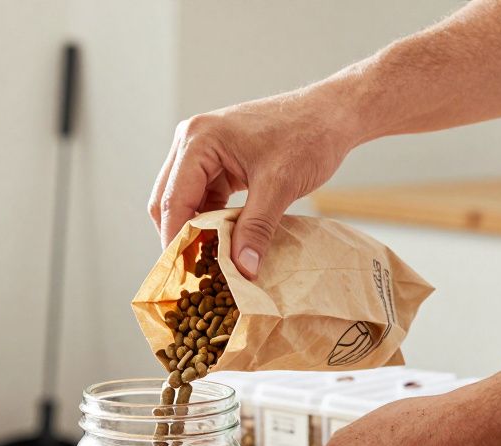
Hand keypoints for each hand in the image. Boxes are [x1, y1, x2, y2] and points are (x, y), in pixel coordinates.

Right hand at [148, 86, 356, 278]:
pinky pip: (203, 197)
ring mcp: (203, 150)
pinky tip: (224, 243)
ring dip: (195, 230)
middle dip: (179, 236)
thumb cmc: (307, 136)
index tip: (183, 276)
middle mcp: (191, 141)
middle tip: (195, 273)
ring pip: (183, 201)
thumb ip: (256, 228)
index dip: (174, 240)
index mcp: (198, 140)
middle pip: (168, 200)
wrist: (332, 113)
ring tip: (210, 263)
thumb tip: (243, 270)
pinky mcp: (218, 161)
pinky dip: (210, 220)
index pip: (172, 200)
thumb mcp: (280, 186)